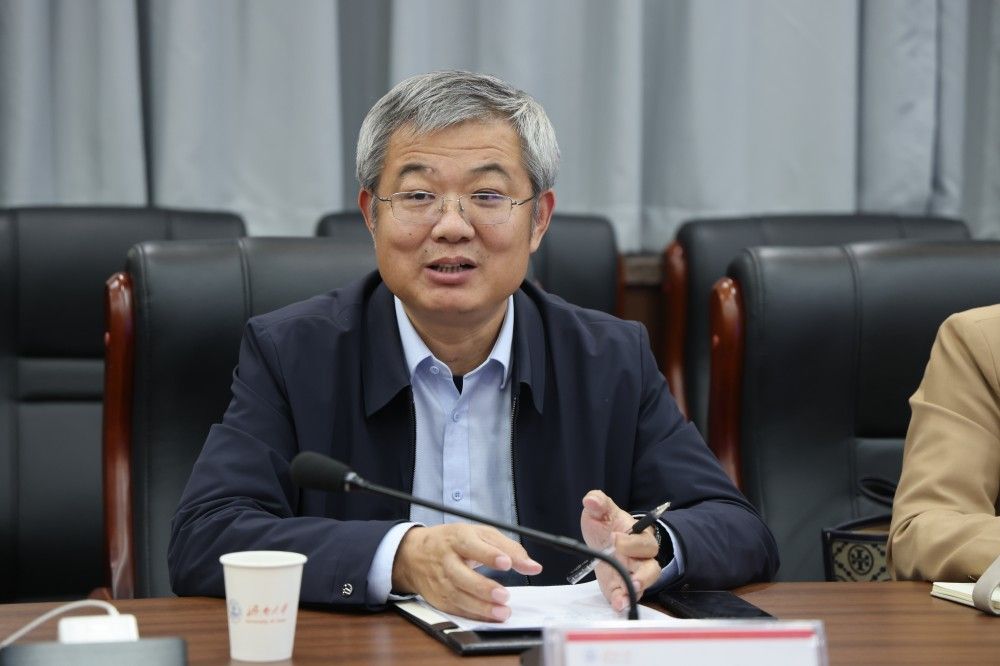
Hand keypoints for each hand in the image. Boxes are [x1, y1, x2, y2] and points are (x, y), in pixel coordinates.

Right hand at [392, 524, 542, 621]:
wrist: (414, 554)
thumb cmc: (453, 541)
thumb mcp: (480, 534)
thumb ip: (509, 548)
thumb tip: (533, 566)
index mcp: (457, 538)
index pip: (472, 544)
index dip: (489, 554)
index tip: (506, 563)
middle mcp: (446, 559)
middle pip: (461, 574)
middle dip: (483, 587)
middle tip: (504, 595)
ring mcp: (439, 580)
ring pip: (457, 595)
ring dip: (480, 607)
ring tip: (502, 611)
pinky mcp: (437, 598)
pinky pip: (455, 608)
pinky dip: (473, 614)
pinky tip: (488, 616)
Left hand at [580, 490, 660, 611]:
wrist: (603, 541)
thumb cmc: (606, 525)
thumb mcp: (600, 512)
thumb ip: (598, 503)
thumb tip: (591, 499)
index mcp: (638, 536)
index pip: (642, 540)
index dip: (630, 541)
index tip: (614, 537)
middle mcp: (641, 557)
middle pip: (651, 565)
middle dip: (642, 571)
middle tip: (628, 571)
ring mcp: (634, 573)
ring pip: (645, 583)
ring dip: (638, 588)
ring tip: (630, 592)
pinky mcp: (622, 587)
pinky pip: (627, 595)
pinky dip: (623, 600)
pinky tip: (617, 604)